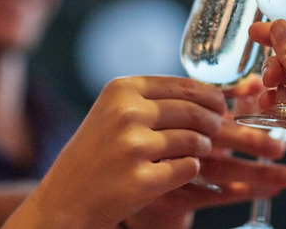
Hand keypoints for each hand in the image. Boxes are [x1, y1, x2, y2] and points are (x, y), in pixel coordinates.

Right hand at [4, 76, 226, 228]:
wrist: (64, 200)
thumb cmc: (97, 154)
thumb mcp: (115, 112)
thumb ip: (155, 99)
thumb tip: (211, 94)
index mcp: (121, 90)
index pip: (185, 86)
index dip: (211, 96)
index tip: (221, 105)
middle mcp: (126, 113)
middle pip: (194, 112)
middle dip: (212, 122)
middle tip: (216, 130)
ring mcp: (133, 147)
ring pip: (195, 140)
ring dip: (203, 147)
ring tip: (199, 150)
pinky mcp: (142, 179)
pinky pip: (189, 168)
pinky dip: (190, 170)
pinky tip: (178, 170)